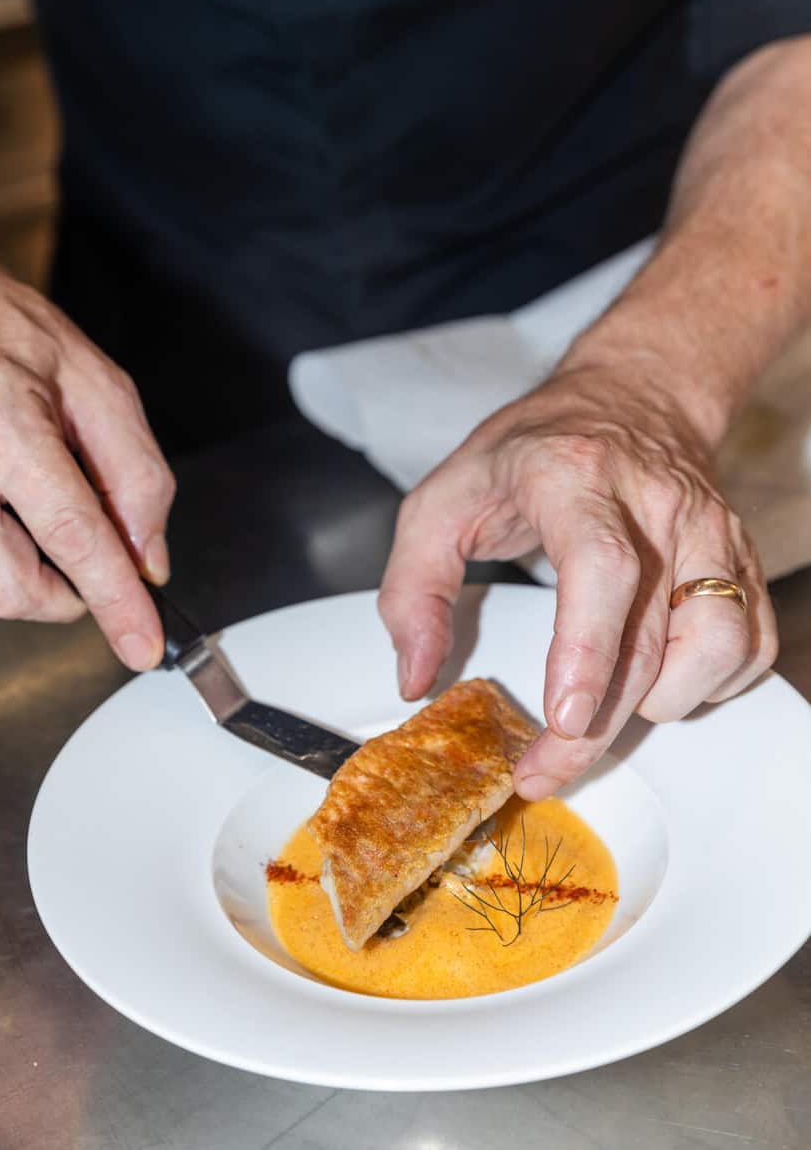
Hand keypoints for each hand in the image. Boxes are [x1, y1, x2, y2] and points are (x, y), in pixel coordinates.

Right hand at [0, 199, 174, 668]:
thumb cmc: (9, 335)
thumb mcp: (100, 386)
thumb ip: (137, 476)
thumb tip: (147, 561)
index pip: (71, 534)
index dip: (114, 599)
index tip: (141, 644)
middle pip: (12, 589)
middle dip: (66, 598)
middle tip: (92, 563)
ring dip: (28, 571)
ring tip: (34, 499)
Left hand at [378, 363, 776, 797]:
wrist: (630, 397)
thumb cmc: (533, 452)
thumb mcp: (443, 498)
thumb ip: (413, 587)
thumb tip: (418, 675)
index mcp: (574, 476)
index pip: (601, 566)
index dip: (587, 650)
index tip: (561, 717)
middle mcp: (655, 504)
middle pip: (651, 634)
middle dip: (597, 724)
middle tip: (545, 767)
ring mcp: (710, 531)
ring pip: (721, 643)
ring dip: (664, 699)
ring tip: (608, 700)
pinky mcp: (742, 558)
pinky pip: (751, 644)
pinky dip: (711, 682)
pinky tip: (660, 677)